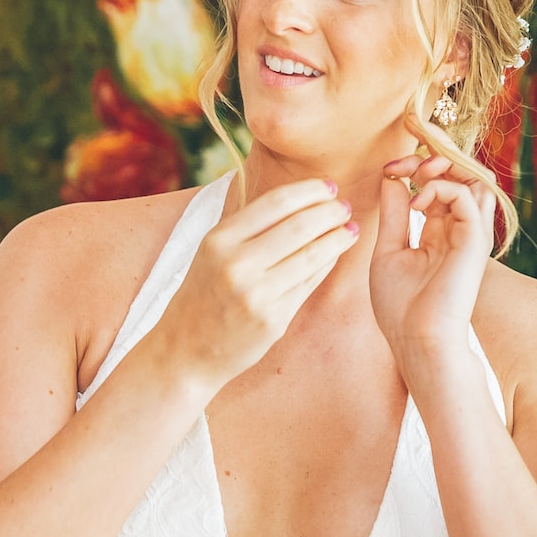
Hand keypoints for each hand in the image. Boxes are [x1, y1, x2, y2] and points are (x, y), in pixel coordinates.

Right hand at [146, 176, 358, 390]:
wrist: (186, 349)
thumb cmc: (204, 293)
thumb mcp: (212, 252)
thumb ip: (248, 226)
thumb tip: (300, 199)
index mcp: (220, 240)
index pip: (276, 202)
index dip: (311, 190)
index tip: (330, 187)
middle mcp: (236, 265)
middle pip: (300, 226)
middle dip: (331, 212)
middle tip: (346, 206)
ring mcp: (256, 295)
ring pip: (311, 255)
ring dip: (337, 238)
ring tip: (350, 229)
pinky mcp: (273, 320)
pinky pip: (309, 284)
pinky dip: (326, 264)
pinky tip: (334, 254)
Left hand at [370, 154, 494, 373]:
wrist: (417, 339)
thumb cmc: (400, 306)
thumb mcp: (389, 251)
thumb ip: (394, 214)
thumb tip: (391, 178)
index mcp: (438, 233)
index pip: (437, 185)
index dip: (414, 169)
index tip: (390, 171)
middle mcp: (458, 230)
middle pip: (457, 176)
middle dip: (429, 161)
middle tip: (402, 166)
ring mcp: (469, 234)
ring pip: (471, 180)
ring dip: (442, 168)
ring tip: (416, 176)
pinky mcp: (475, 240)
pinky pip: (468, 195)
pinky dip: (442, 188)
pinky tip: (418, 204)